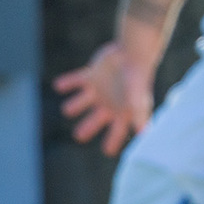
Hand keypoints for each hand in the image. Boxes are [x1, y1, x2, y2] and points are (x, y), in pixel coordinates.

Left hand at [53, 42, 153, 156]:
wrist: (134, 51)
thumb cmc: (138, 78)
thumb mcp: (138, 100)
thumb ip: (139, 116)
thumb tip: (144, 134)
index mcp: (122, 112)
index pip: (117, 133)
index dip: (112, 143)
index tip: (107, 151)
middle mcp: (109, 104)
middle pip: (94, 122)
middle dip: (85, 129)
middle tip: (79, 135)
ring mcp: (99, 90)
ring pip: (80, 103)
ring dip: (73, 105)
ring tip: (68, 108)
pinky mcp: (91, 76)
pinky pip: (74, 81)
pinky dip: (66, 83)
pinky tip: (59, 85)